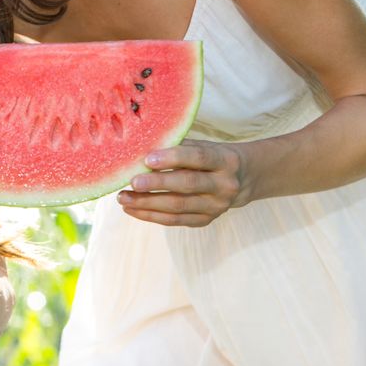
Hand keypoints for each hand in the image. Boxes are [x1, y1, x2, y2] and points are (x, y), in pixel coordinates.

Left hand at [118, 139, 250, 226]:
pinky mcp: (206, 220)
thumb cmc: (212, 156)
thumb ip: (177, 146)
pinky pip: (175, 221)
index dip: (173, 158)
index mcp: (224, 161)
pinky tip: (132, 209)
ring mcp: (217, 206)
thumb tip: (140, 148)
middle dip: (157, 183)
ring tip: (123, 198)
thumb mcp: (202, 145)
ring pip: (179, 207)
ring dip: (147, 204)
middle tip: (132, 182)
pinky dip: (151, 215)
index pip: (198, 158)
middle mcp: (224, 185)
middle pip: (188, 184)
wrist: (242, 179)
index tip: (147, 159)